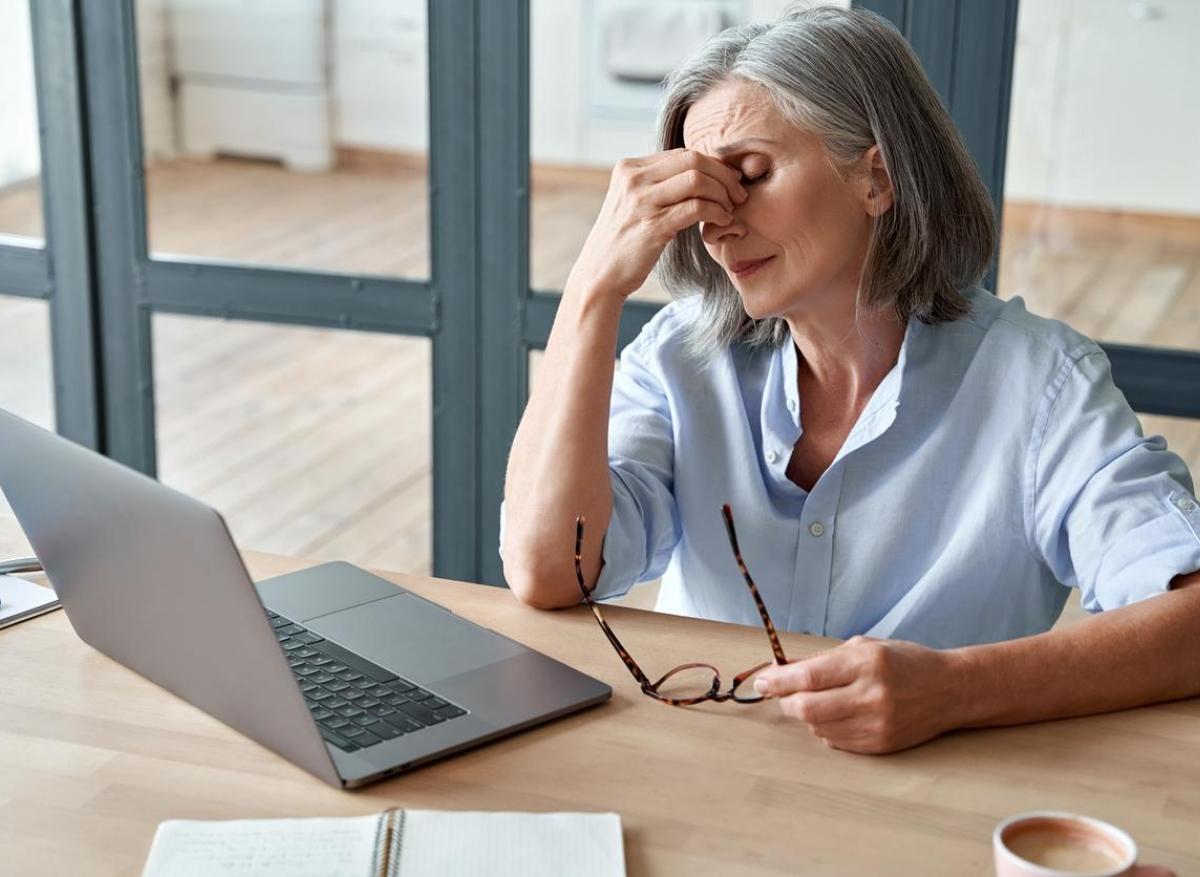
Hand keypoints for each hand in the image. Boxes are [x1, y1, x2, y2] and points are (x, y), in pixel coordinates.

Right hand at [571, 148, 747, 299]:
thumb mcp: (635, 202)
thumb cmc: (623, 241)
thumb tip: (699, 173)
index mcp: (629, 168)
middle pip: (693, 160)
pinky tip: (723, 222)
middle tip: (738, 195)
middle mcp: (633, 178)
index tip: (730, 182)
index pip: (683, 153)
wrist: (599, 274)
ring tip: (730, 210)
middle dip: (723, 176)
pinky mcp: (653, 225)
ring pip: (697, 180)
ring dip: (723, 194)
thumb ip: (658, 185)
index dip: (713, 165)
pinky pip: (696, 207)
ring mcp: (642, 201)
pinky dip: (717, 212)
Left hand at [753, 635, 961, 753]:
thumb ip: (823, 660)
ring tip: (817, 701)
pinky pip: (836, 741)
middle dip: (787, 702)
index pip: (809, 676)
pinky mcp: (881, 744)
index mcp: (867, 663)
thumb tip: (783, 670)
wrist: (950, 690)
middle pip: (808, 708)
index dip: (778, 681)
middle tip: (784, 694)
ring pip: (818, 727)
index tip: (762, 680)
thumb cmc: (905, 662)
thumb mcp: (865, 647)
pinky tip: (836, 715)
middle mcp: (872, 695)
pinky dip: (826, 729)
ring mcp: (877, 724)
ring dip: (806, 715)